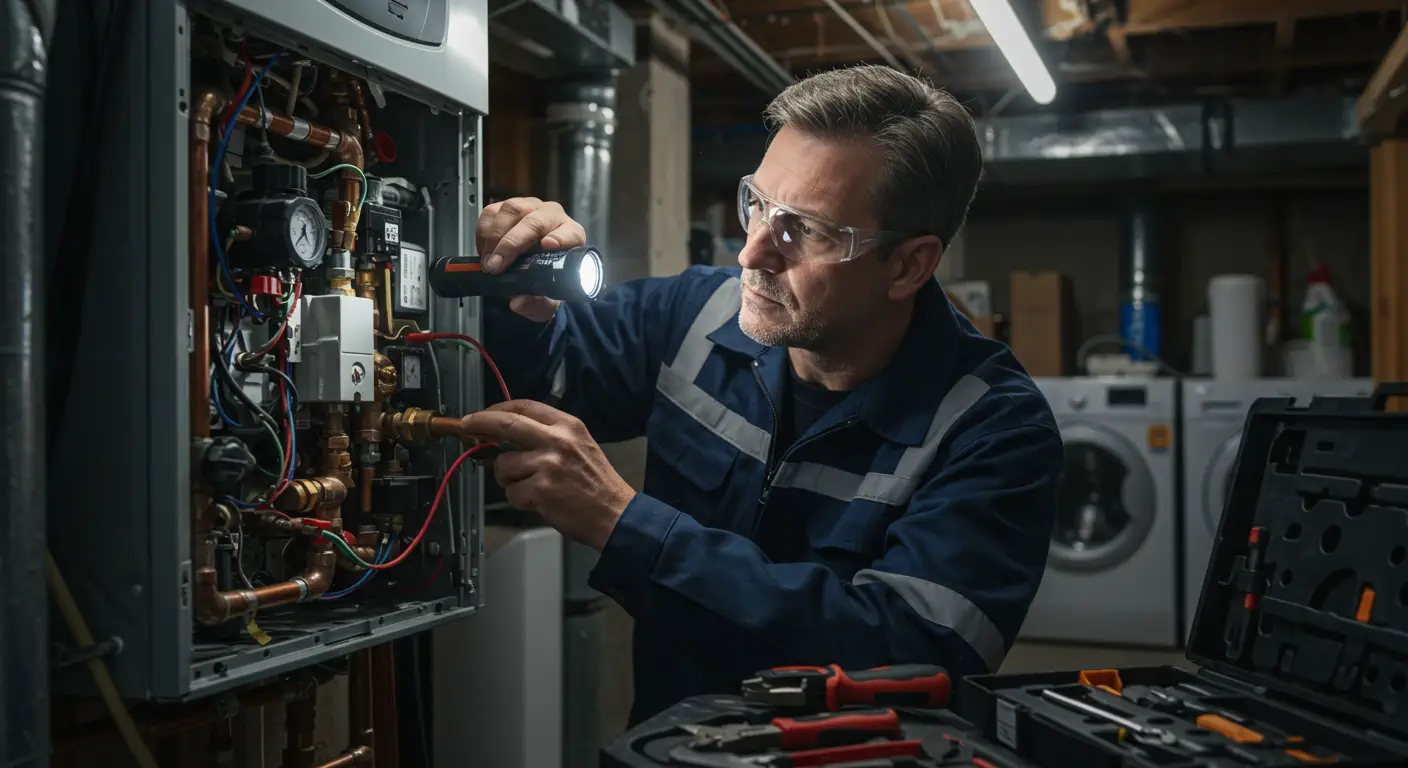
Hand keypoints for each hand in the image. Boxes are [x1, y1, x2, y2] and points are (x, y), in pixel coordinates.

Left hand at [460, 400, 634, 550]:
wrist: (615, 513)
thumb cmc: (596, 483)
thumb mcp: (579, 446)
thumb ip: (548, 437)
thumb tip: (506, 435)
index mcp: (568, 426)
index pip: (525, 406)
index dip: (497, 408)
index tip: (481, 414)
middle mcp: (557, 440)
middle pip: (506, 423)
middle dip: (480, 422)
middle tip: (466, 426)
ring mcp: (547, 465)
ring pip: (504, 465)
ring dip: (508, 480)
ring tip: (531, 488)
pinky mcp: (541, 489)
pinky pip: (512, 493)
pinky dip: (520, 501)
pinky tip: (539, 503)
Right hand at [476, 197, 586, 322]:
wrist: (534, 269)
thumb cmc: (545, 279)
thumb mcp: (546, 301)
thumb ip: (536, 305)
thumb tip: (518, 302)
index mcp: (572, 238)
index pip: (571, 234)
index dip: (560, 238)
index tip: (548, 245)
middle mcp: (553, 218)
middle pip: (535, 221)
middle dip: (511, 243)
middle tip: (497, 265)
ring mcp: (530, 208)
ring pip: (511, 211)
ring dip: (495, 238)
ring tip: (489, 262)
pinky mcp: (509, 207)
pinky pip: (492, 212)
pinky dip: (483, 232)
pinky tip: (486, 251)